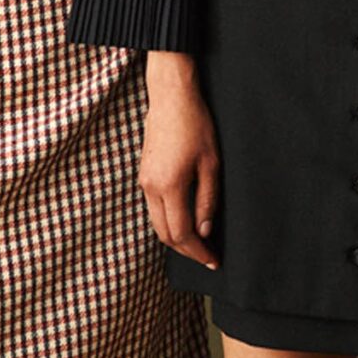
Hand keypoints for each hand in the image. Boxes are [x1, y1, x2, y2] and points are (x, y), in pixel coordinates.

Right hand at [140, 52, 220, 268]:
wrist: (170, 97)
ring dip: (176, 238)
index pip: (181, 233)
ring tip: (199, 244)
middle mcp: (151, 188)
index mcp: (169, 186)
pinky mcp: (144, 175)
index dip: (198, 251)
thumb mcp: (211, 163)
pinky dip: (168, 222)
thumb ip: (207, 199)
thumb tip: (205, 231)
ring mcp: (144, 181)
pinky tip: (185, 222)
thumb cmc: (196, 125)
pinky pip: (154, 209)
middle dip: (186, 250)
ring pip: (157, 223)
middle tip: (208, 257)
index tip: (213, 261)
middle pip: (165, 234)